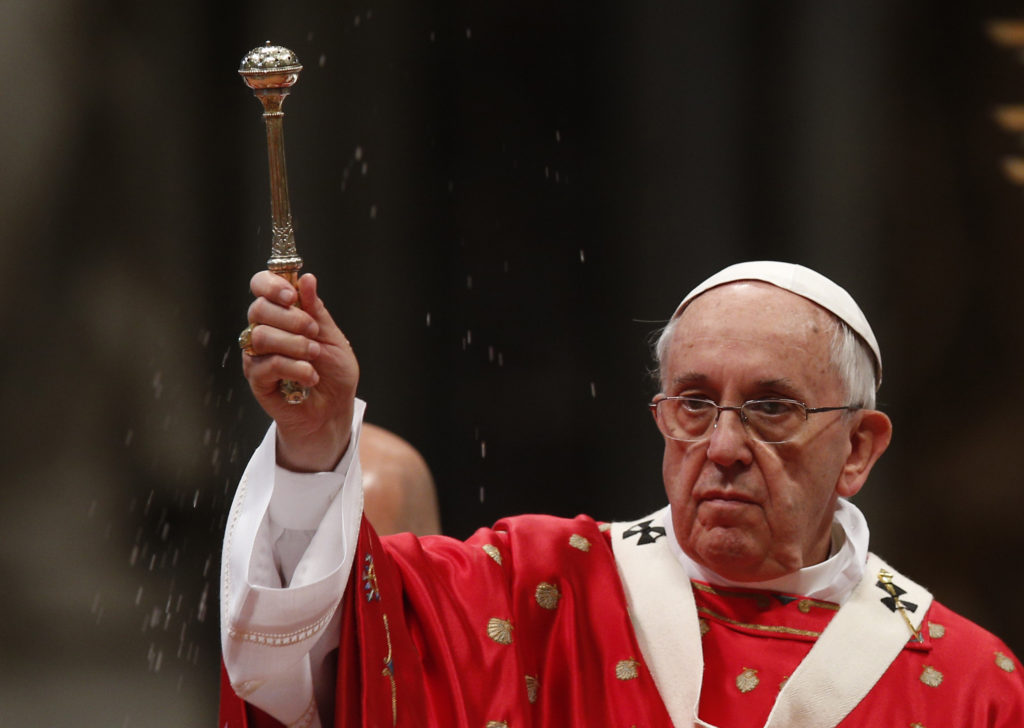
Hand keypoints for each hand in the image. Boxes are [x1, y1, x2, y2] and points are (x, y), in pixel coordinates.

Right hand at [242, 271, 358, 471]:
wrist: (333, 410)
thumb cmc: (333, 373)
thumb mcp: (333, 337)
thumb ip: (317, 310)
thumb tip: (307, 278)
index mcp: (282, 314)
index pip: (261, 286)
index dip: (271, 284)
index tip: (291, 294)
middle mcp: (265, 330)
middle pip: (258, 309)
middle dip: (291, 318)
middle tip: (313, 331)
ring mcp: (258, 355)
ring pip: (261, 336)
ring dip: (294, 344)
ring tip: (314, 357)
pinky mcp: (257, 379)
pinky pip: (267, 364)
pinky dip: (294, 368)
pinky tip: (310, 377)